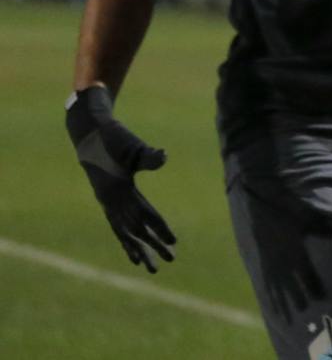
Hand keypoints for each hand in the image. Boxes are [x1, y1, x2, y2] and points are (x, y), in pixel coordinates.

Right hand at [66, 86, 176, 271]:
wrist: (89, 132)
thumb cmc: (114, 137)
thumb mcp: (132, 145)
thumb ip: (147, 155)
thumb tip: (163, 157)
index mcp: (120, 189)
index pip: (145, 214)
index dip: (160, 227)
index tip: (174, 242)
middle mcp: (112, 200)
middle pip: (136, 229)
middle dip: (153, 245)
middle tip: (171, 261)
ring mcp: (107, 202)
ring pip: (124, 232)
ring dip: (139, 249)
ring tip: (151, 267)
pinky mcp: (107, 200)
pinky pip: (117, 225)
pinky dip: (125, 239)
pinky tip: (134, 249)